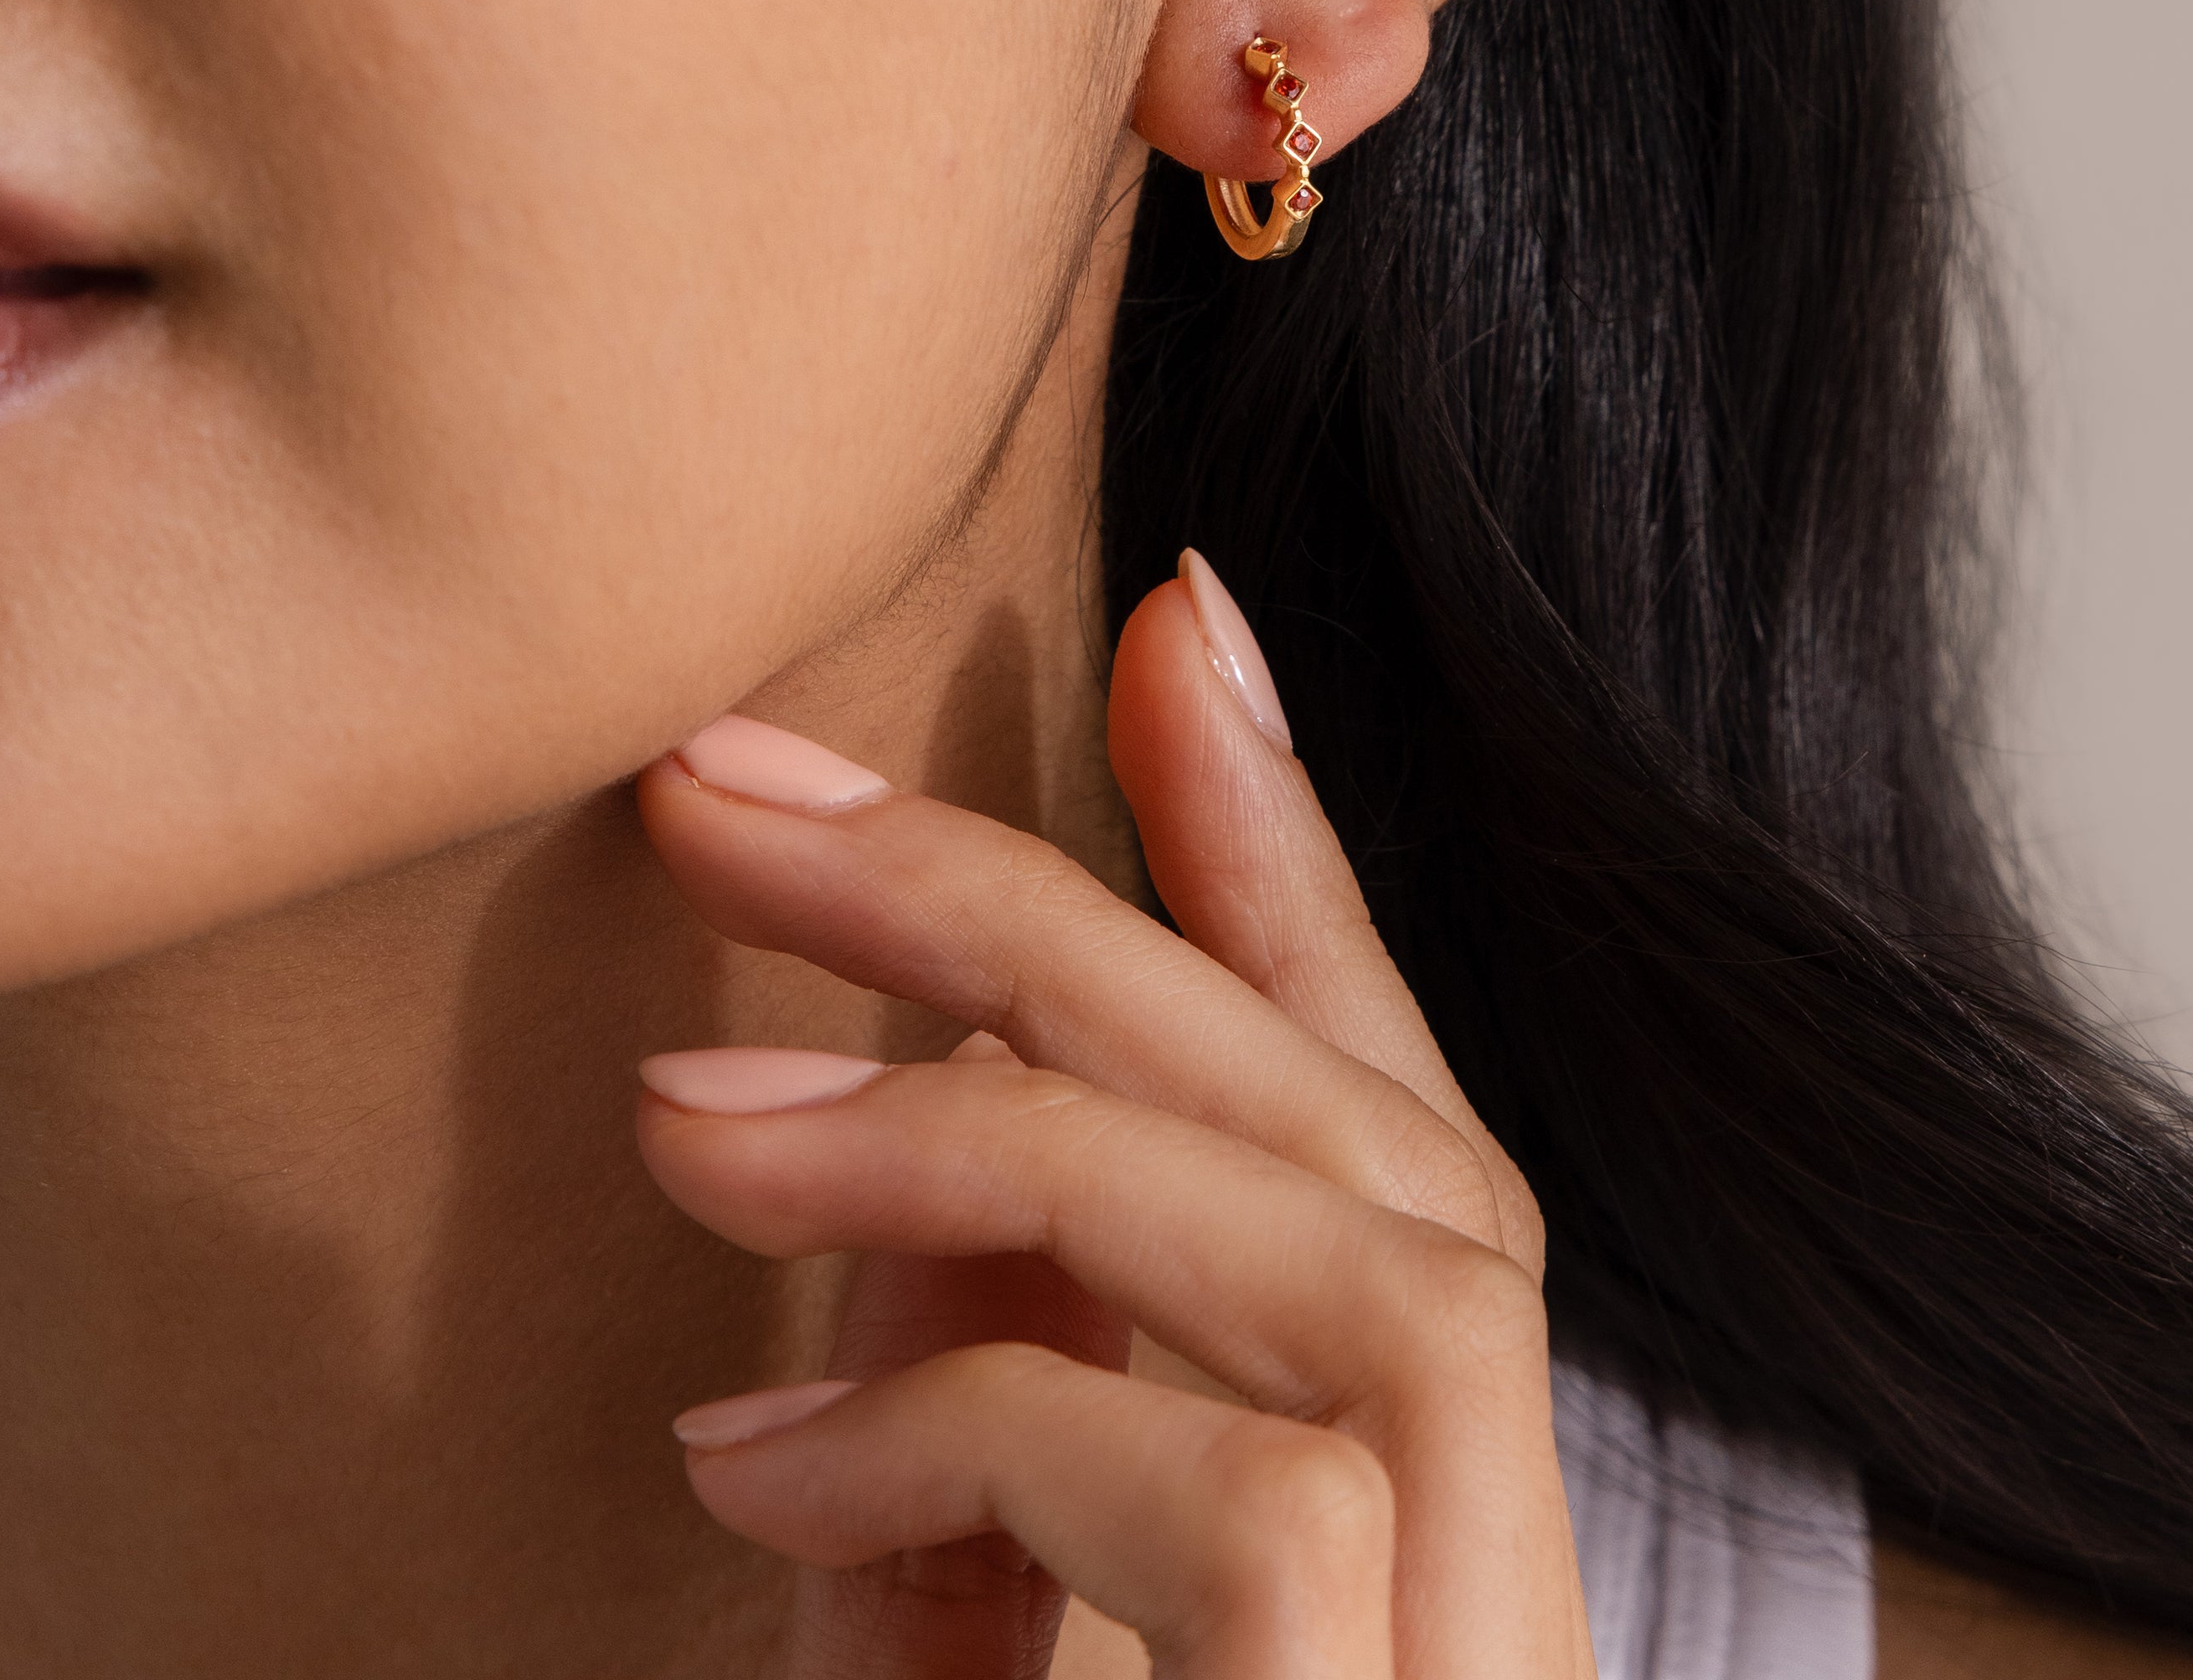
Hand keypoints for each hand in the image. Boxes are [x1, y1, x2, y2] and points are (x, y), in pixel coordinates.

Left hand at [633, 554, 1598, 1679]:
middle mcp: (1505, 1596)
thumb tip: (938, 1117)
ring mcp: (1485, 1670)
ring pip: (1360, 1260)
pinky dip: (984, 1422)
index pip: (1393, 1145)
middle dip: (1046, 918)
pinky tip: (752, 1465)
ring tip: (687, 1118)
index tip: (1171, 618)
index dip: (1289, 865)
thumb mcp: (966, 1629)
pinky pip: (1265, 1502)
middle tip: (731, 786)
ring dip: (991, 1130)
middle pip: (1359, 1142)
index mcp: (1414, 1546)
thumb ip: (990, 1413)